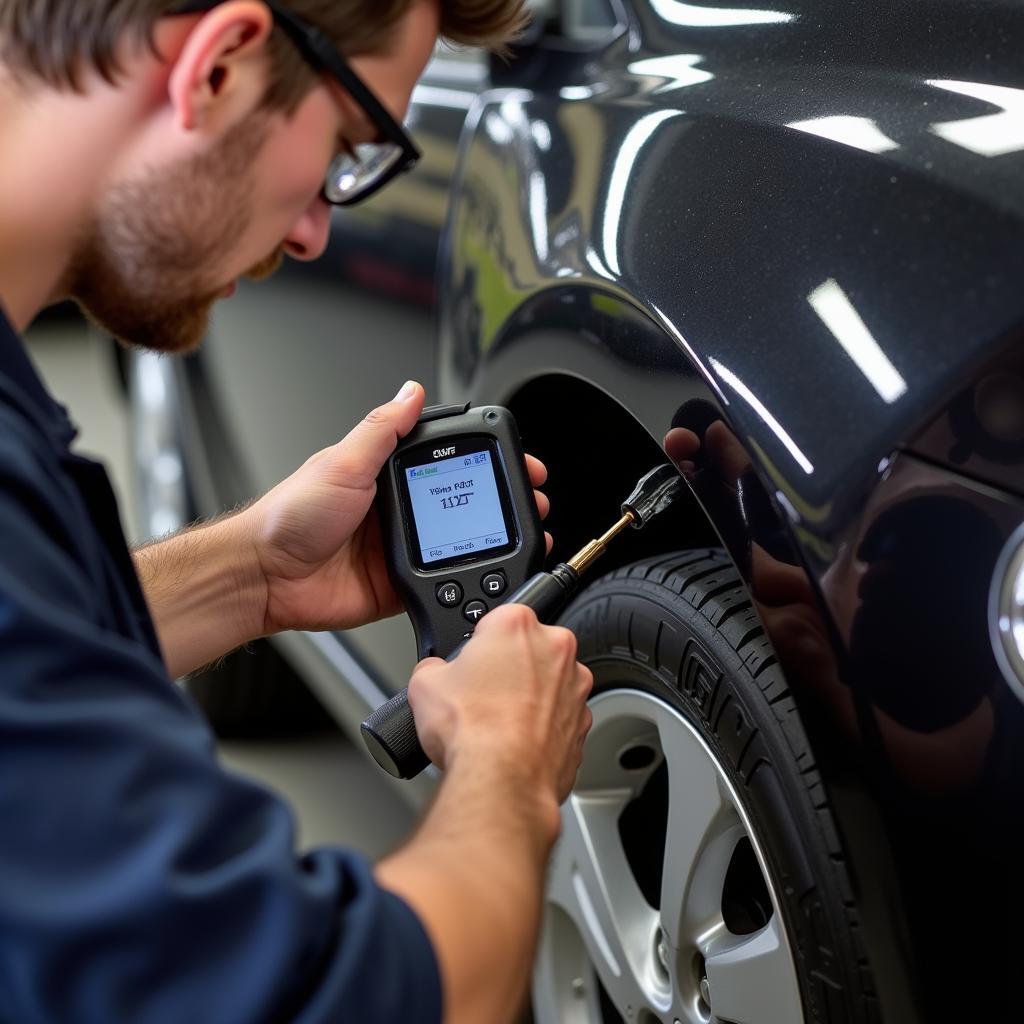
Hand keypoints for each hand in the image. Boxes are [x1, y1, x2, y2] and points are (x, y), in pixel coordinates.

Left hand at [244, 383, 551, 634]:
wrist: (266, 577)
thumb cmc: (290, 516)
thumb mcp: (342, 462)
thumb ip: (382, 430)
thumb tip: (411, 391)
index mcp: (386, 474)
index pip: (447, 459)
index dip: (483, 458)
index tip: (513, 455)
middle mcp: (398, 509)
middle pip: (462, 500)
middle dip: (501, 498)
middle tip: (531, 497)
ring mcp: (402, 547)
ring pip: (461, 539)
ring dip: (493, 537)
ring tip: (525, 533)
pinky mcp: (401, 582)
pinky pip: (443, 578)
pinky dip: (468, 576)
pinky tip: (489, 570)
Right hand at [408, 603, 592, 807]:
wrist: (502, 781)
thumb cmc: (473, 730)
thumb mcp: (424, 685)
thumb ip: (433, 667)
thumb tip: (434, 673)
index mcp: (517, 624)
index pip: (496, 619)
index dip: (478, 643)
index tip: (471, 662)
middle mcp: (555, 648)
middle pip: (527, 648)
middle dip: (508, 667)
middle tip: (481, 695)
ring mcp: (575, 687)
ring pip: (548, 683)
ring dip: (528, 697)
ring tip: (497, 724)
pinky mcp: (584, 723)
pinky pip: (560, 717)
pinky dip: (543, 727)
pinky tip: (517, 742)